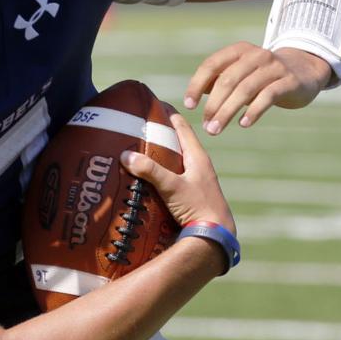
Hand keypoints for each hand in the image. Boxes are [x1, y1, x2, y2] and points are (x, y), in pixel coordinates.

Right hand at [120, 112, 235, 234]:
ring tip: (136, 151)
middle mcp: (198, 166)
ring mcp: (195, 181)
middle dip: (159, 133)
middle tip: (136, 127)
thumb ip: (150, 170)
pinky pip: (172, 176)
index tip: (152, 102)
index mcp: (198, 157)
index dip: (167, 113)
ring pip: (174, 160)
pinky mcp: (190, 195)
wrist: (215, 237)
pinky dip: (159, 172)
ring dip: (158, 154)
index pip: (182, 126)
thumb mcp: (172, 187)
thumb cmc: (198, 209)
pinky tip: (145, 178)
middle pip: (176, 142)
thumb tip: (125, 155)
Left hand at [184, 41, 331, 133]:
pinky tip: (243, 124)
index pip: (211, 66)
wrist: (304, 70)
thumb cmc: (262, 76)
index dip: (196, 85)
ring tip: (216, 129)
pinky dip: (253, 111)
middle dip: (213, 105)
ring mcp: (274, 67)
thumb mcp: (239, 74)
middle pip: (227, 81)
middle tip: (205, 125)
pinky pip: (268, 96)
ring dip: (227, 112)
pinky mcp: (289, 81)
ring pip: (245, 90)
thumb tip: (192, 99)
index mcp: (238, 51)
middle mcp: (256, 55)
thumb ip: (217, 82)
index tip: (189, 105)